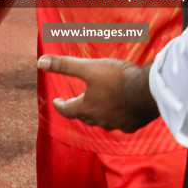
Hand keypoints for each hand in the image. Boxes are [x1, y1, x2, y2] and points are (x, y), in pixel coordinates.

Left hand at [37, 56, 157, 132]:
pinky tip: (122, 114)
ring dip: (99, 114)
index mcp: (86, 107)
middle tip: (77, 103)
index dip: (60, 104)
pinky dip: (119, 118)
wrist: (147, 90)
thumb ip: (65, 65)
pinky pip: (122, 124)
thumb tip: (40, 62)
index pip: (67, 109)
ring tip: (100, 107)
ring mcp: (116, 124)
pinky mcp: (132, 125)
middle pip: (84, 117)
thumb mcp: (88, 67)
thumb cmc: (117, 78)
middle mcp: (99, 119)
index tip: (57, 101)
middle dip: (79, 109)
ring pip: (103, 121)